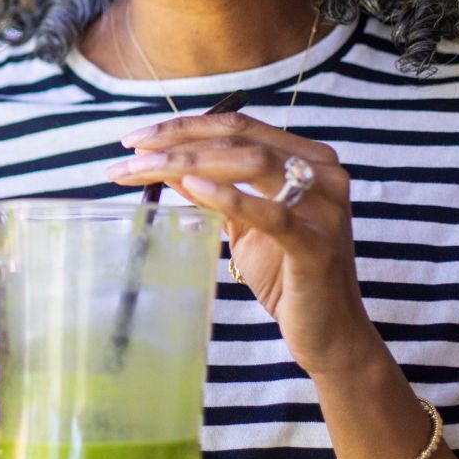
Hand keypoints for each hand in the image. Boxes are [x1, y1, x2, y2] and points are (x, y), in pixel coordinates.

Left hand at [105, 109, 383, 376]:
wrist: (328, 333)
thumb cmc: (286, 275)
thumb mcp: (243, 224)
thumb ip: (213, 189)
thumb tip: (165, 163)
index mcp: (308, 158)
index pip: (239, 125)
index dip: (185, 126)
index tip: (137, 139)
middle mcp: (323, 173)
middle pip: (240, 138)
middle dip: (177, 142)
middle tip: (129, 154)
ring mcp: (325, 207)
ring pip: (251, 163)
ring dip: (189, 162)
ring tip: (144, 170)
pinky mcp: (318, 245)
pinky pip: (272, 213)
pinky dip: (229, 196)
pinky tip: (190, 187)